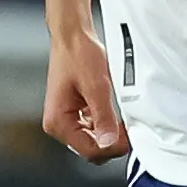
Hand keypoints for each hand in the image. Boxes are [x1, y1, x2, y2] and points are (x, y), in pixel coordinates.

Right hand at [39, 22, 124, 160]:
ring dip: (109, 134)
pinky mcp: (73, 112)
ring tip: (122, 122)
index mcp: (58, 122)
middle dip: (111, 143)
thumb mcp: (97, 87)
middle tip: (129, 131)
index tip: (129, 138)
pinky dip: (104, 125)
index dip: (112, 147)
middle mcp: (58, 124)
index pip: (89, 150)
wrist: (72, 36)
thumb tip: (109, 141)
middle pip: (90, 149)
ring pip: (92, 140)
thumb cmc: (78, 55)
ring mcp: (65, 119)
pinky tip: (113, 116)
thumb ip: (103, 117)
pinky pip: (91, 128)